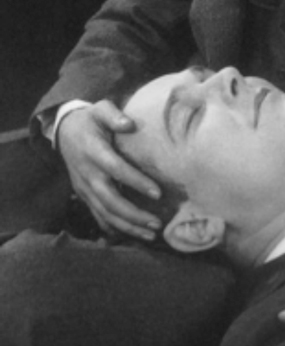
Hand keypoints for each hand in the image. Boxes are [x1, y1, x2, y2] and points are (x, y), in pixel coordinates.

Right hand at [58, 101, 161, 239]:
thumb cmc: (90, 120)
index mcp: (94, 152)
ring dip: (128, 226)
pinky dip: (115, 228)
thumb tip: (130, 124)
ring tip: (151, 234)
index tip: (158, 193)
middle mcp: (87, 174)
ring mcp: (84, 188)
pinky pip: (98, 216)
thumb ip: (114, 115)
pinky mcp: (84, 195)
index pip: (116, 170)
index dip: (136, 182)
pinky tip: (133, 235)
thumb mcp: (100, 109)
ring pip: (105, 213)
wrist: (64, 132)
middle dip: (134, 215)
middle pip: (110, 200)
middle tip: (157, 223)